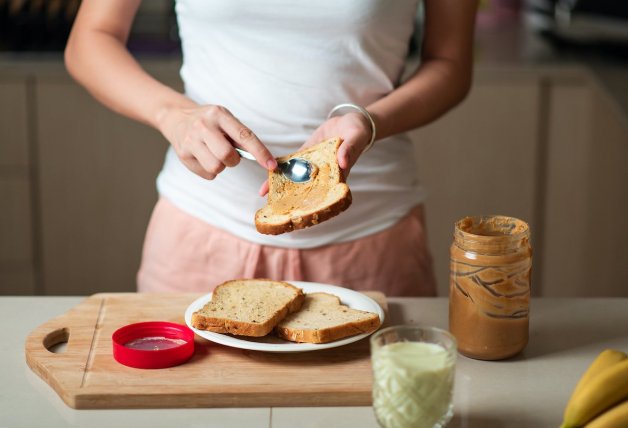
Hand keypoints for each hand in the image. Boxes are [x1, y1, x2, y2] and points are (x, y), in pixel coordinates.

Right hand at [158, 104, 276, 179]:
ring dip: (221, 166)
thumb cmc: (209, 122)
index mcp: (219, 114)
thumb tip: (262, 157)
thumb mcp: (224, 119)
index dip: (260, 152)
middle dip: (233, 161)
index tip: (271, 165)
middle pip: (227, 155)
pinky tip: (204, 158)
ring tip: (215, 155)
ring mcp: (190, 141)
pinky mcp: (183, 155)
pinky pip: (207, 174)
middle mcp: (203, 126)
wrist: (176, 118)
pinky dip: (210, 171)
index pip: (244, 135)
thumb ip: (240, 135)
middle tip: (229, 155)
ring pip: (216, 168)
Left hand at [258, 112, 371, 194]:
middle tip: (272, 205)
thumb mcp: (356, 138)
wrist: (350, 121)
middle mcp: (323, 174)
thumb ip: (349, 150)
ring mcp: (313, 164)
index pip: (323, 194)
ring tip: (263, 192)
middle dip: (289, 198)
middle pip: (305, 189)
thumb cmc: (358, 132)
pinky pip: (293, 162)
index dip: (310, 204)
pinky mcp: (307, 154)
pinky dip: (281, 166)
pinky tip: (269, 171)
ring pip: (295, 177)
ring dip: (280, 184)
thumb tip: (342, 163)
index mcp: (337, 175)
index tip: (297, 213)